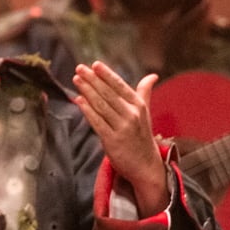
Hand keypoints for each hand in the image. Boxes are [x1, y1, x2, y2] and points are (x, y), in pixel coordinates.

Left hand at [73, 62, 168, 214]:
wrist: (145, 165)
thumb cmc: (142, 137)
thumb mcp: (145, 113)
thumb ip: (144, 93)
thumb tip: (153, 76)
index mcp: (139, 106)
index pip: (121, 86)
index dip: (107, 75)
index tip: (94, 64)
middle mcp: (131, 115)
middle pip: (108, 93)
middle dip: (93, 80)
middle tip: (79, 68)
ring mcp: (122, 128)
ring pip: (101, 105)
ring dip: (87, 91)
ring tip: (76, 80)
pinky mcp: (112, 140)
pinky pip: (97, 122)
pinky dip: (87, 110)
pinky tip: (78, 100)